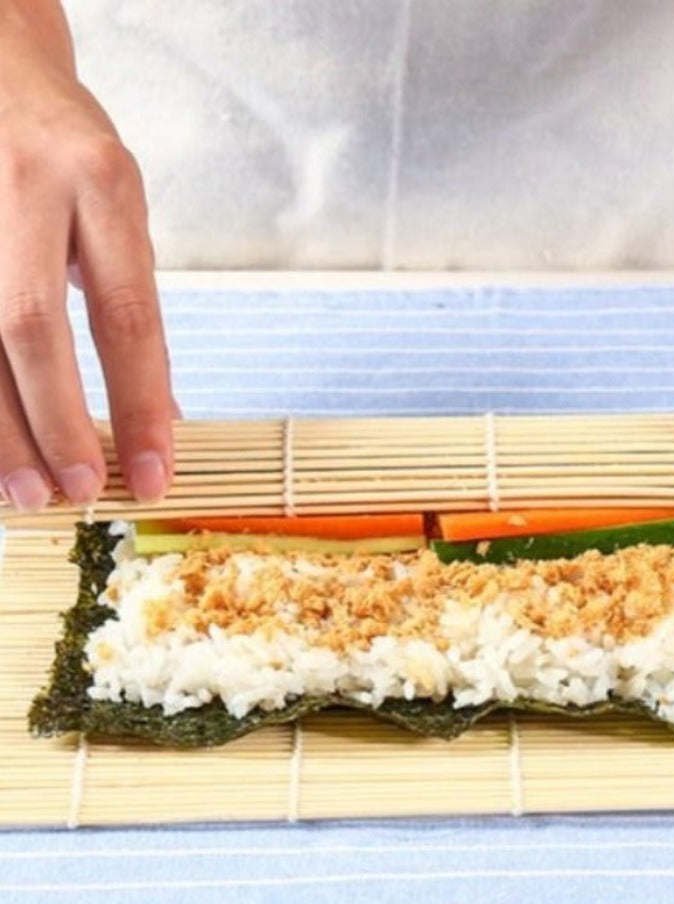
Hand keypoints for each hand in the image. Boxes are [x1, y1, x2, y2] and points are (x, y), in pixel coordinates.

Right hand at [0, 0, 172, 511]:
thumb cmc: (66, 149)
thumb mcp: (118, 208)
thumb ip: (127, 300)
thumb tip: (160, 412)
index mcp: (100, 182)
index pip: (128, 317)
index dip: (142, 405)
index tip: (155, 474)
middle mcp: (26, 184)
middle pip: (30, 326)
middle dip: (54, 423)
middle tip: (73, 492)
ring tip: (22, 492)